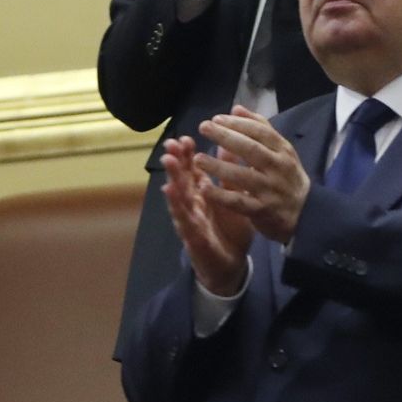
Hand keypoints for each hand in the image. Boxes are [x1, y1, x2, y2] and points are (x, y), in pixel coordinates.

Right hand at [160, 135, 252, 295]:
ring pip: (179, 197)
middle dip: (176, 162)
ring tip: (167, 161)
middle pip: (182, 179)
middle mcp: (194, 204)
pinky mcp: (193, 237)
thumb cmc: (231, 228)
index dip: (188, 155)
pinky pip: (184, 221)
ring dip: (172, 179)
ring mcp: (191, 220)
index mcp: (204, 193)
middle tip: (171, 144)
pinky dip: (177, 207)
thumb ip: (230, 174)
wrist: (233, 263)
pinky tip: (170, 193)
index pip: (194, 170)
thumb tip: (229, 146)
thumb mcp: (234, 198)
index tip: (186, 138)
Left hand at [193, 108, 310, 243]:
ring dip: (219, 167)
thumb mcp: (282, 151)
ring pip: (243, 176)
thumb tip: (236, 108)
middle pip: (252, 150)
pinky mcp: (262, 210)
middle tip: (203, 127)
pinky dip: (221, 195)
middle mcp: (278, 168)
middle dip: (226, 137)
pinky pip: (239, 202)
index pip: (261, 132)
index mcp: (283, 151)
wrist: (306, 213)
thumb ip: (260, 128)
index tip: (216, 118)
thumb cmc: (287, 177)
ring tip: (198, 159)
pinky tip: (204, 188)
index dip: (238, 124)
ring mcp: (270, 190)